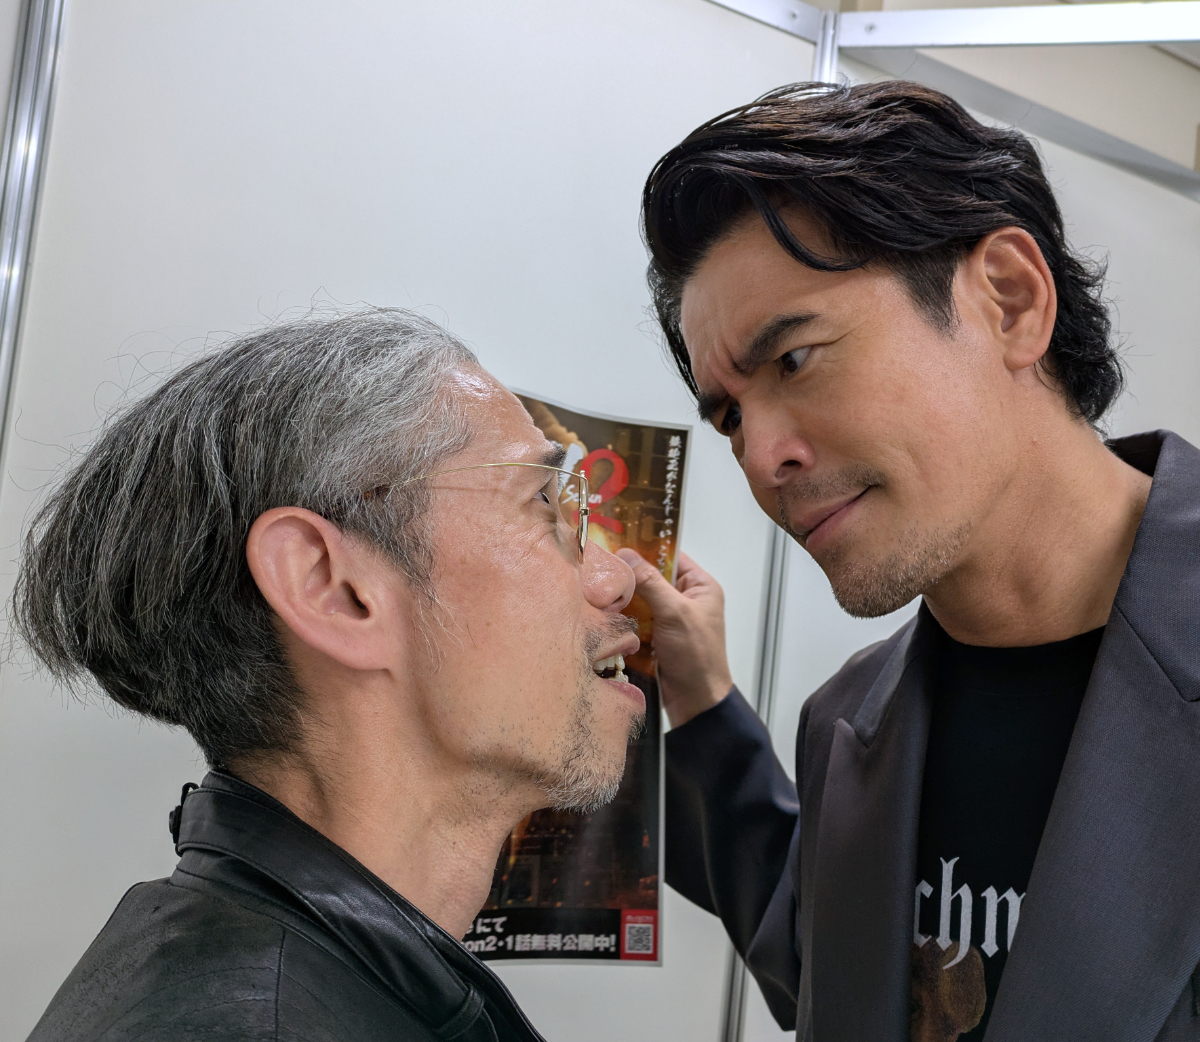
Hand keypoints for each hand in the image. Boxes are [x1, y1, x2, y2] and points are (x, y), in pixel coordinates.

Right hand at [615, 549, 733, 727]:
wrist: (696, 702)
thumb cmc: (696, 655)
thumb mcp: (675, 612)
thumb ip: (651, 582)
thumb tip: (625, 554)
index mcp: (700, 586)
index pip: (670, 555)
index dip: (646, 547)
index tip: (616, 540)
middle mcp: (686, 599)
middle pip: (652, 576)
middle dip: (629, 574)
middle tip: (599, 564)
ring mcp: (670, 619)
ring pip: (640, 598)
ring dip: (622, 597)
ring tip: (595, 586)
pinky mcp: (656, 637)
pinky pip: (636, 619)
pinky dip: (622, 616)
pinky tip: (601, 611)